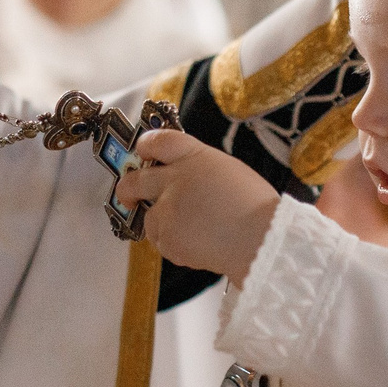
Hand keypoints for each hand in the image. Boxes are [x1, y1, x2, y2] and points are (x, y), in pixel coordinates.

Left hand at [113, 131, 280, 279]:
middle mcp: (176, 179)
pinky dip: (176, 245)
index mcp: (195, 157)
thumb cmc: (256, 208)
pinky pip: (163, 242)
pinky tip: (201, 244)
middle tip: (128, 194)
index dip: (146, 145)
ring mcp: (168, 208)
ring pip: (150, 218)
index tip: (142, 151)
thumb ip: (200, 170)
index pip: (159, 141)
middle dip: (127, 189)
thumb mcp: (230, 171)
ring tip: (195, 232)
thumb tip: (183, 177)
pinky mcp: (167, 236)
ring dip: (164, 225)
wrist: (260, 240)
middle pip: (136, 179)